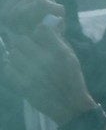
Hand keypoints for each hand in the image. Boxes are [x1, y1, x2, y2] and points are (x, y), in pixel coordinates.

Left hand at [0, 0, 96, 123]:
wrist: (69, 105)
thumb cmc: (72, 79)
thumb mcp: (71, 57)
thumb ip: (57, 41)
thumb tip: (44, 25)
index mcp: (59, 52)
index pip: (40, 30)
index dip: (37, 31)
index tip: (38, 36)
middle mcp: (45, 60)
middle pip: (22, 40)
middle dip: (23, 42)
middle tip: (29, 48)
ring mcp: (32, 73)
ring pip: (13, 53)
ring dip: (16, 54)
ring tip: (24, 59)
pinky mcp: (22, 84)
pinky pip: (9, 68)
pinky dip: (11, 66)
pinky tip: (19, 68)